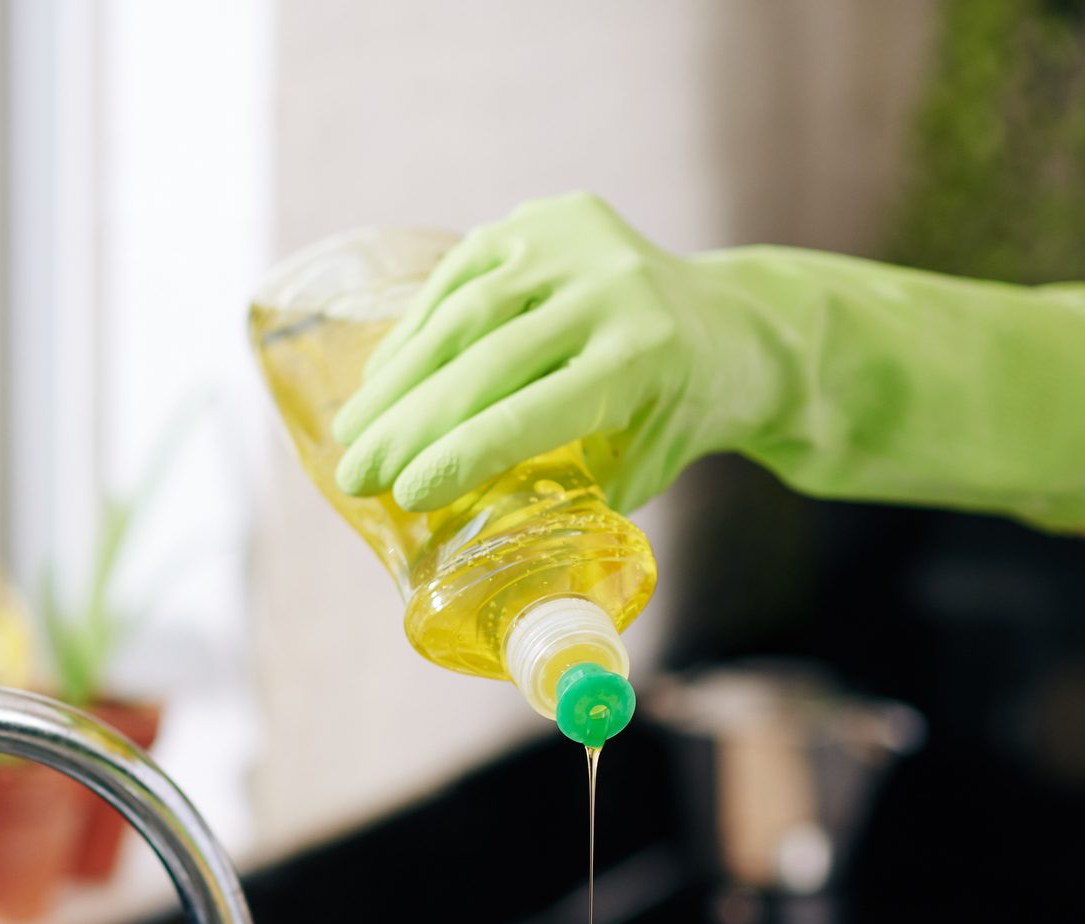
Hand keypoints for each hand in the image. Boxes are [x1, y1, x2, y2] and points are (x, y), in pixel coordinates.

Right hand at [331, 192, 1084, 533]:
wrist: (731, 324)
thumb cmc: (672, 417)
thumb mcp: (634, 470)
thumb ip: (556, 498)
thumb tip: (462, 544)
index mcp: (645, 359)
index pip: (530, 413)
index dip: (459, 456)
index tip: (402, 496)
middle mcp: (614, 289)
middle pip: (483, 362)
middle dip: (407, 426)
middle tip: (355, 476)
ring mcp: (577, 242)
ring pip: (462, 315)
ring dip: (397, 379)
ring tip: (353, 433)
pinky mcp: (549, 217)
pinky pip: (461, 276)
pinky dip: (416, 331)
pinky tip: (383, 378)